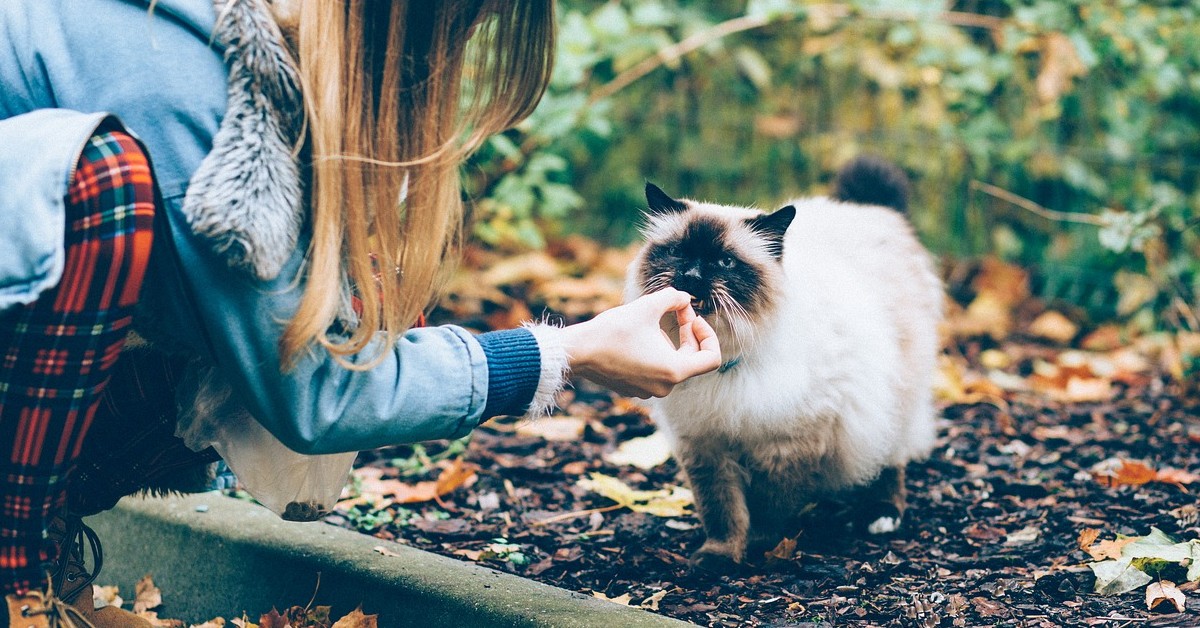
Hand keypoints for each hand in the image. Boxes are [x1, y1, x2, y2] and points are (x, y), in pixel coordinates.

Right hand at [559, 288, 720, 397]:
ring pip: (672, 363)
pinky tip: (637, 336)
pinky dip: (654, 352)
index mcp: (674, 371)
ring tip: (651, 322)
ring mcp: (649, 391)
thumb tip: (684, 298)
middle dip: (687, 332)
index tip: (693, 318)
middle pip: (692, 359)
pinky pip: (655, 370)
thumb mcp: (647, 306)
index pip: (712, 358)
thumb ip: (674, 298)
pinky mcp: (634, 389)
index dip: (708, 335)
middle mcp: (665, 387)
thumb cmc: (613, 331)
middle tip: (677, 310)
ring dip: (669, 341)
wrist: (578, 352)